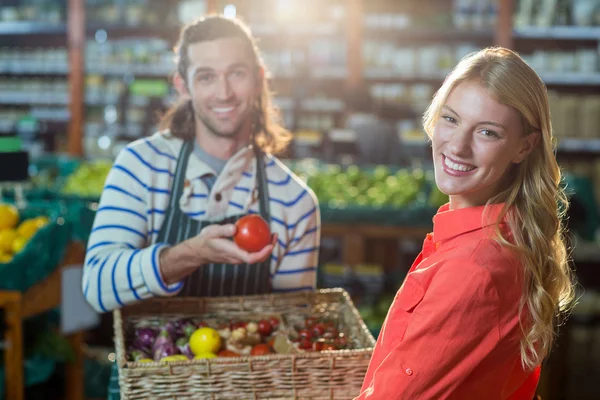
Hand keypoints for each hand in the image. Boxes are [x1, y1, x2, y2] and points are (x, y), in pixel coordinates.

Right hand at [159, 224, 276, 284]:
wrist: (199, 251)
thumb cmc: (205, 240)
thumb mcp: (212, 232)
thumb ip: (223, 230)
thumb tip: (235, 228)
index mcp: (232, 254)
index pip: (251, 258)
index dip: (263, 253)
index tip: (270, 245)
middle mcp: (237, 258)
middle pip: (257, 258)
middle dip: (269, 249)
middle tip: (275, 235)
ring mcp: (238, 257)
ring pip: (255, 255)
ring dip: (266, 246)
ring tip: (272, 233)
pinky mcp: (238, 254)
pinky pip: (251, 250)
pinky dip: (258, 244)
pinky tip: (260, 233)